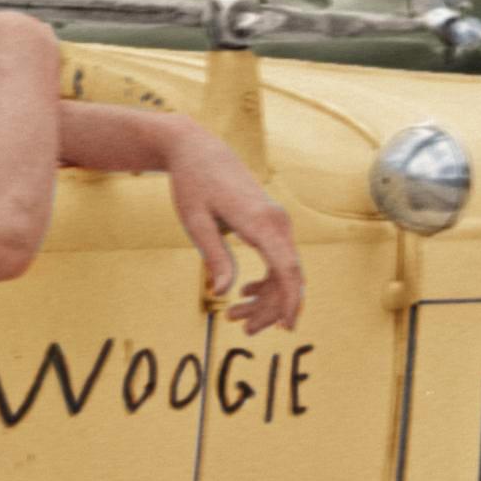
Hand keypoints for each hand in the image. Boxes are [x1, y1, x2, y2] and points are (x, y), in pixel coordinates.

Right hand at [0, 9, 56, 127]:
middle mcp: (10, 20)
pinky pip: (44, 56)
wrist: (24, 54)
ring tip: (15, 89)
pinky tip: (33, 86)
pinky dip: (37, 69)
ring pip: (24, 50)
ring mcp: (33, 28)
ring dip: (19, 65)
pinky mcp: (53, 41)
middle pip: (0, 46)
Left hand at [160, 122, 302, 331]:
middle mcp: (277, 222)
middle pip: (288, 276)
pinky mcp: (271, 223)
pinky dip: (266, 280)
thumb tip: (222, 292)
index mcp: (261, 222)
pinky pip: (279, 258)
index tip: (287, 327)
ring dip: (266, 297)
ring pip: (284, 271)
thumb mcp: (196, 222)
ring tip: (235, 317)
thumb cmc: (192, 184)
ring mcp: (277, 222)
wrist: (198, 151)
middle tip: (241, 329)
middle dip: (270, 308)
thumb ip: (214, 257)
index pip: (286, 269)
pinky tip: (245, 292)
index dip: (289, 301)